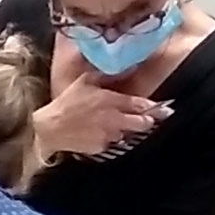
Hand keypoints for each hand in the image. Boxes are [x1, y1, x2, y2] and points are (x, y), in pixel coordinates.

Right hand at [35, 67, 159, 159]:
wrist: (50, 128)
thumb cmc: (66, 102)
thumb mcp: (85, 81)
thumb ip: (105, 75)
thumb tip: (125, 67)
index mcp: (111, 100)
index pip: (140, 104)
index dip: (153, 107)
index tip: (163, 108)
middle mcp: (114, 119)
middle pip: (142, 123)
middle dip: (147, 121)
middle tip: (147, 119)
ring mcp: (109, 135)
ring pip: (127, 133)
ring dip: (124, 130)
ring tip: (111, 125)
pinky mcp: (101, 147)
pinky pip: (111, 142)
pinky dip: (108, 138)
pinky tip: (96, 133)